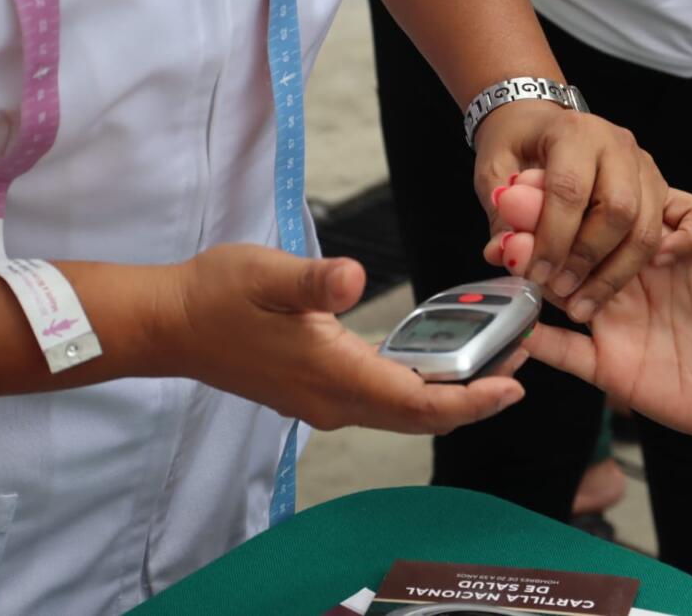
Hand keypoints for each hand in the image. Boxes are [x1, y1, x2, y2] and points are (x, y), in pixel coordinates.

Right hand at [164, 244, 523, 432]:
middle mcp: (335, 401)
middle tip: (520, 365)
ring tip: (492, 361)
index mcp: (334, 376)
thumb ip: (315, 280)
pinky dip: (420, 387)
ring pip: (404, 411)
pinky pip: (383, 400)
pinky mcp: (317, 392)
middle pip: (422, 415)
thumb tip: (352, 277)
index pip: (419, 402)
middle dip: (475, 397)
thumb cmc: (217, 297)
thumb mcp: (269, 274)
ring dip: (451, 393)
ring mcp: (325, 401)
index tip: (514, 386)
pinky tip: (436, 360)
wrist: (170, 325)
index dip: (472, 399)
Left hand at [474, 100, 666, 323]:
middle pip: (618, 210)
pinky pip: (688, 217)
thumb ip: (501, 213)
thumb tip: (506, 253)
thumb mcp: (493, 171)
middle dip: (587, 259)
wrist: (542, 125)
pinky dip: (677, 246)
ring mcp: (646, 166)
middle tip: (560, 291)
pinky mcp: (663, 186)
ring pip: (647, 226)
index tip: (536, 274)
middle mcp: (618, 146)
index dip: (553, 239)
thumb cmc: (520, 145)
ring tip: (584, 301)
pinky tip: (649, 271)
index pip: (569, 191)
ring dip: (617, 272)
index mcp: (574, 133)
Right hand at [488, 175, 691, 444]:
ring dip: (530, 269)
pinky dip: (536, 340)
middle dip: (542, 221)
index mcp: (665, 246)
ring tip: (504, 249)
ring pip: (561, 288)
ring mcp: (617, 320)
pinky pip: (565, 352)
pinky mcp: (610, 365)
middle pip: (577, 243)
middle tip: (510, 202)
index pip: (618, 211)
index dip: (590, 196)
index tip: (572, 184)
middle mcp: (632, 277)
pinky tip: (512, 323)